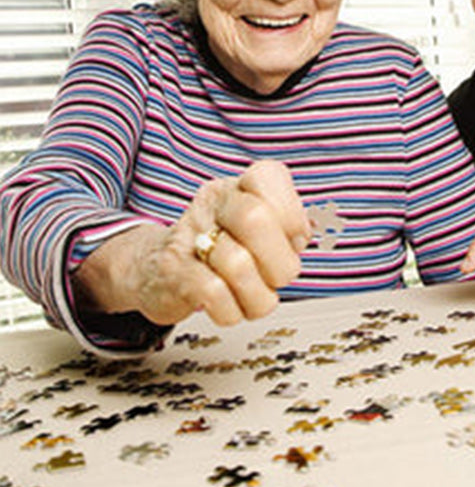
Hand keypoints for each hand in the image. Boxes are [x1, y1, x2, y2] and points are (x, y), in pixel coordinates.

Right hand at [79, 160, 310, 326]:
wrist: (154, 268)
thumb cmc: (218, 248)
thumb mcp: (255, 228)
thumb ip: (286, 226)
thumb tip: (307, 232)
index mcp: (239, 187)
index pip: (269, 176)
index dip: (292, 214)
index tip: (295, 239)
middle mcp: (213, 203)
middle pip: (255, 219)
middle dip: (280, 261)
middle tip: (278, 276)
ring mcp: (190, 235)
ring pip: (238, 264)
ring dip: (258, 295)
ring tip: (254, 295)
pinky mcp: (174, 271)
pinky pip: (215, 294)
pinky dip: (233, 310)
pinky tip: (230, 306)